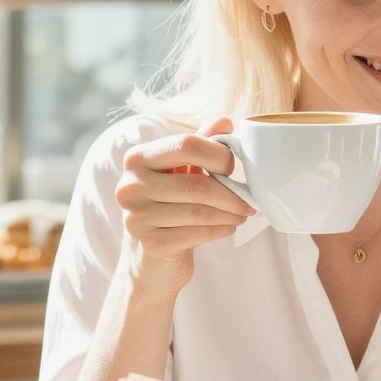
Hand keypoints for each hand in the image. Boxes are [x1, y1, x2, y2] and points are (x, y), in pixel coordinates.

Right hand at [115, 119, 255, 295]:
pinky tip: (228, 227)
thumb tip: (224, 121)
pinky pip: (197, 233)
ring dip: (230, 213)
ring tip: (243, 213)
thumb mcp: (181, 172)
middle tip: (250, 201)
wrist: (151, 260)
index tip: (233, 168)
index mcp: (137, 159)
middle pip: (196, 184)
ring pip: (199, 212)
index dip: (218, 155)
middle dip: (231, 194)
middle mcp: (130, 186)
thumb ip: (199, 145)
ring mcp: (136, 217)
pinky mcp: (150, 245)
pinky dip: (221, 230)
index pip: (186, 145)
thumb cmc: (169, 207)